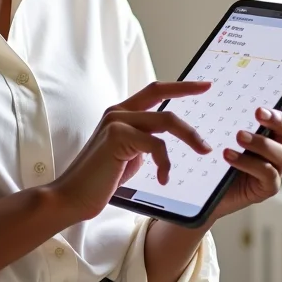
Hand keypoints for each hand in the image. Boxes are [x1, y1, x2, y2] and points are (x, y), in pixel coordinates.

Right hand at [50, 81, 211, 221]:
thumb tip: (162, 141)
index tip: (202, 84)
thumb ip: (142, 142)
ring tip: (203, 151)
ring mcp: (117, 122)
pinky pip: (157, 145)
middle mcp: (118, 112)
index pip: (153, 91)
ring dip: (190, 136)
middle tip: (208, 90)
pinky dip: (165, 163)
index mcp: (120, 114)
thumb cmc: (100, 180)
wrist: (72, 196)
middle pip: (160, 94)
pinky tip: (163, 178)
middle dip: (187, 91)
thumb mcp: (128, 155)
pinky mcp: (117, 137)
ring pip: (165, 120)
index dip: (178, 86)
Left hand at [210, 91, 281, 220]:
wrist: (199, 191)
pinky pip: (268, 174)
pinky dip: (249, 163)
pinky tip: (228, 156)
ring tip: (238, 136)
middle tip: (258, 112)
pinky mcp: (266, 188)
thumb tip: (214, 84)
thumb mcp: (215, 131)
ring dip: (262, 143)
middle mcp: (275, 149)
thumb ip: (224, 114)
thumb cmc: (209, 156)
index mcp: (267, 132)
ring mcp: (274, 170)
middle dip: (279, 119)